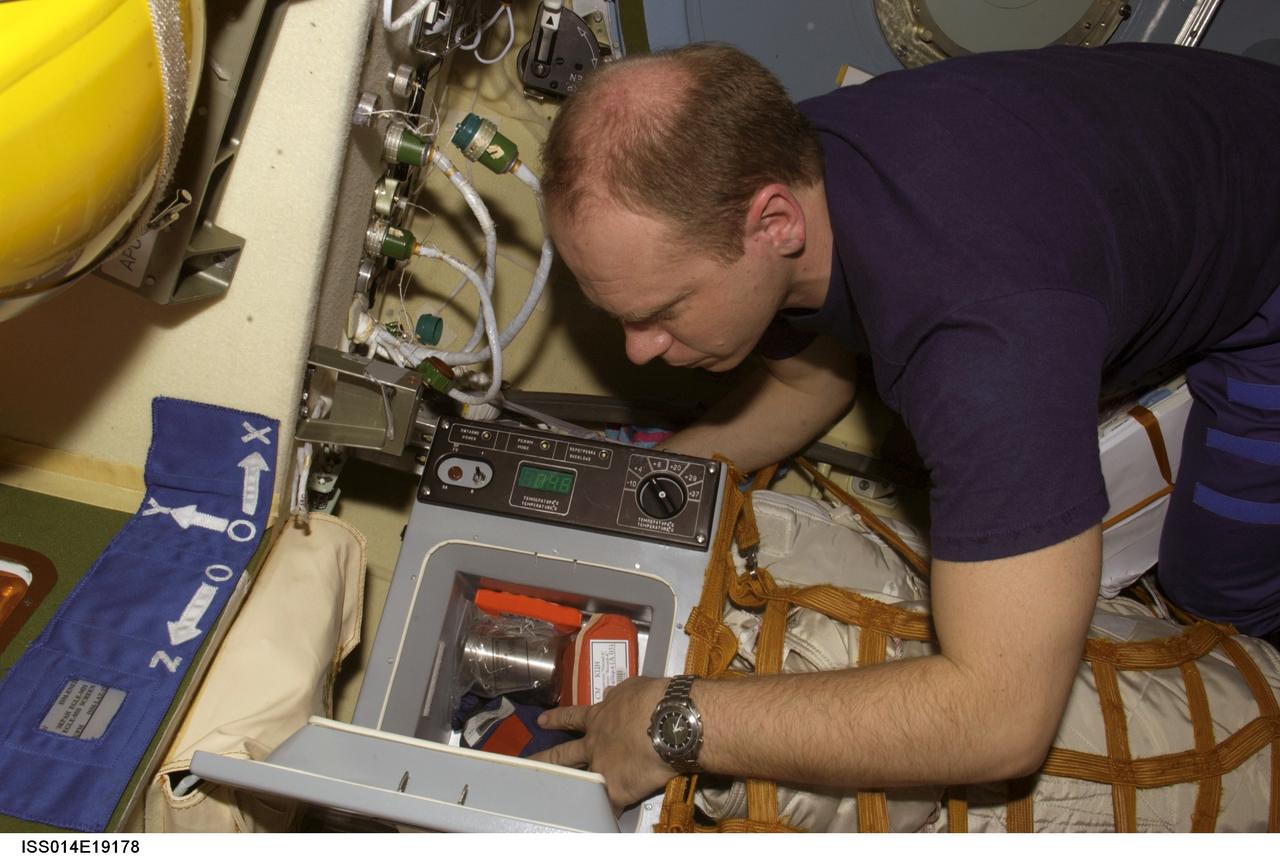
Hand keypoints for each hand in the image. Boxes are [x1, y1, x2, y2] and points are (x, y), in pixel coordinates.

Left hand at [531, 675, 673, 812]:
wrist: (669, 723)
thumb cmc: (652, 699)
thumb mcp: (632, 688)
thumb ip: (619, 694)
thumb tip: (612, 693)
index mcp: (598, 718)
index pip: (571, 718)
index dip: (556, 719)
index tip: (542, 721)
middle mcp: (594, 744)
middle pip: (563, 754)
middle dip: (544, 760)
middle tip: (528, 764)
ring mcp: (603, 768)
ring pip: (580, 783)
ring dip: (570, 791)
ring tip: (555, 801)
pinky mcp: (618, 789)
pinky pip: (610, 806)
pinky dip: (608, 812)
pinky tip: (604, 819)